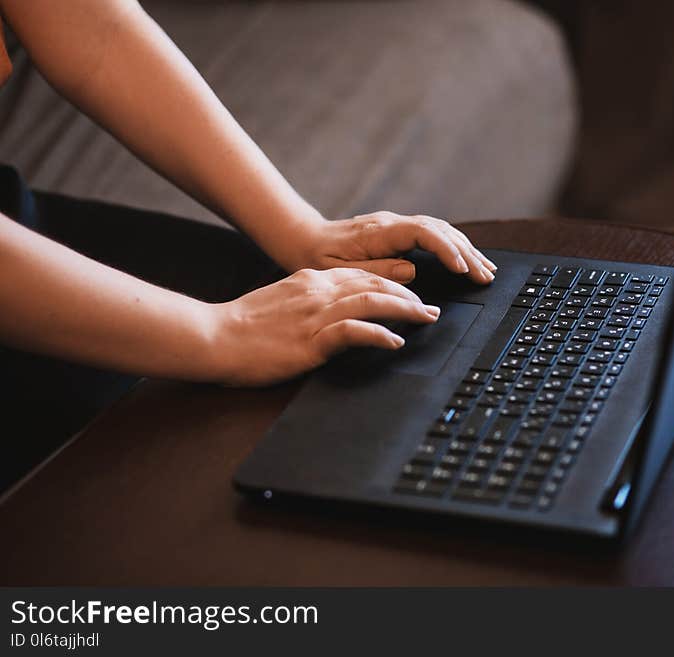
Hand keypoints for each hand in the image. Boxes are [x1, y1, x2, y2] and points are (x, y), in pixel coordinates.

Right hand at [210, 267, 439, 385]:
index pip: (363, 275)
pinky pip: (354, 332)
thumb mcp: (282, 302)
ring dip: (405, 310)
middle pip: (376, 284)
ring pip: (373, 302)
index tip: (412, 296)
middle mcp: (318, 291)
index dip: (393, 284)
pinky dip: (379, 335)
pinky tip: (395, 343)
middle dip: (409, 296)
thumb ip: (310, 300)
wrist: (214, 337)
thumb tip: (337, 311)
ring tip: (425, 320)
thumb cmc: (244, 326)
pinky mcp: (311, 340)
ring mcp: (315, 315)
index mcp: (312, 281)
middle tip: (431, 310)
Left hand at [293, 211, 497, 284]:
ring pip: (440, 230)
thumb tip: (411, 270)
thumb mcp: (340, 271)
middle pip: (439, 230)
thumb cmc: (318, 258)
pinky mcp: (398, 231)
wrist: (304, 239)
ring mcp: (397, 225)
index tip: (462, 269)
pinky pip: (433, 234)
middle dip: (466, 253)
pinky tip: (466, 259)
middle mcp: (391, 223)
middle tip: (486, 276)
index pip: (423, 233)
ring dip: (465, 249)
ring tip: (485, 269)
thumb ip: (377, 271)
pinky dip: (453, 247)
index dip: (446, 250)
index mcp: (379, 231)